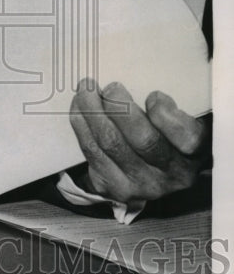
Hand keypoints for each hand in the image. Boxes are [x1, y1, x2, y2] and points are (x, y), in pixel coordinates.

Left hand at [69, 78, 210, 206]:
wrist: (151, 171)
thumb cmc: (168, 135)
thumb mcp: (183, 121)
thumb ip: (174, 109)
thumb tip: (152, 98)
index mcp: (195, 153)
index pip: (189, 139)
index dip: (167, 116)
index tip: (153, 95)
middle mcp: (172, 175)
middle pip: (144, 141)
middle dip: (122, 109)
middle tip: (111, 87)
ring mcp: (141, 185)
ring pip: (111, 144)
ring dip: (93, 111)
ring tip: (86, 89)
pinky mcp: (113, 186)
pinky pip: (92, 151)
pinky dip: (82, 124)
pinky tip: (79, 107)